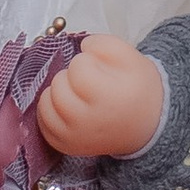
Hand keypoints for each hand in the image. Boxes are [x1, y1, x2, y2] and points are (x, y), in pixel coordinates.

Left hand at [37, 32, 167, 161]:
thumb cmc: (136, 89)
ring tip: (76, 94)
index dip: (86, 61)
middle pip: (59, 83)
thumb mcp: (132, 57)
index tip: (98, 68)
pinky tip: (66, 107)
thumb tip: (82, 47)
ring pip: (46, 102)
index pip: (78, 67)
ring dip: (58, 91)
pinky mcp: (66, 146)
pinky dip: (50, 111)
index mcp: (108, 96)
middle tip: (88, 81)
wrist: (146, 125)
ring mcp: (75, 136)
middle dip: (71, 76)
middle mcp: (89, 120)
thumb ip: (104, 43)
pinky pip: (43, 124)